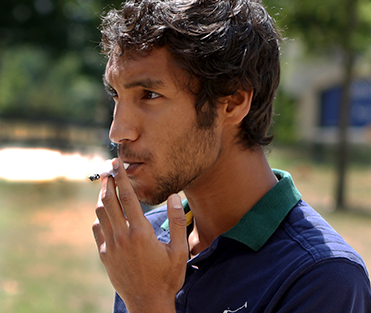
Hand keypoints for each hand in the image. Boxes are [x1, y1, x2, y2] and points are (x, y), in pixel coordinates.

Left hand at [92, 159, 188, 312]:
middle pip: (109, 202)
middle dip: (108, 183)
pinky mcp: (105, 256)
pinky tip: (105, 215)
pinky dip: (99, 218)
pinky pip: (98, 230)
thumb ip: (176, 221)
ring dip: (102, 198)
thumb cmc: (168, 277)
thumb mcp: (180, 250)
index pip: (128, 198)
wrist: (148, 302)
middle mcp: (122, 237)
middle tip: (108, 170)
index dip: (121, 178)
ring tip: (107, 188)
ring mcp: (111, 247)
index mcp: (141, 233)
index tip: (116, 164)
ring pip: (100, 214)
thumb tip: (173, 196)